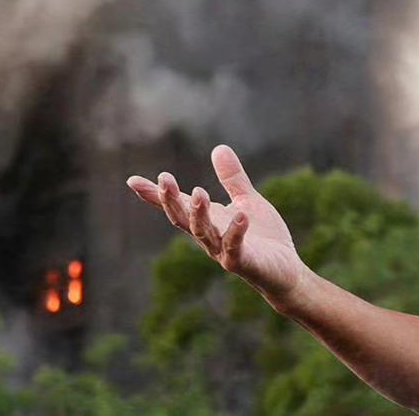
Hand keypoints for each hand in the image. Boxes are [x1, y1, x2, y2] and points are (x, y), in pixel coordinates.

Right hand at [126, 145, 305, 304]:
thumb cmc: (264, 237)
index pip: (177, 206)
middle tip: (163, 179)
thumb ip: (232, 178)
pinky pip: (234, 248)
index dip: (154, 195)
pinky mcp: (243, 262)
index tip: (132, 180)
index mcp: (208, 221)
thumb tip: (218, 147)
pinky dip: (236, 232)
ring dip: (198, 214)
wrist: (286, 270)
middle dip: (171, 201)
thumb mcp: (246, 201)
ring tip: (199, 192)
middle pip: (182, 219)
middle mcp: (210, 237)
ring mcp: (224, 251)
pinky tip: (241, 215)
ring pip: (203, 233)